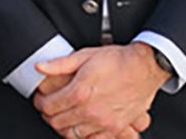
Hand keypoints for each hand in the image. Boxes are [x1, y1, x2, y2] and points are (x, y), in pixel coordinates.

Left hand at [32, 44, 165, 136]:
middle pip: (57, 122)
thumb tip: (40, 67)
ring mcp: (102, 122)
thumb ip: (60, 64)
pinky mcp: (114, 128)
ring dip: (63, 126)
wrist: (145, 67)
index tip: (41, 99)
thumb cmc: (118, 60)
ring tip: (63, 116)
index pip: (49, 106)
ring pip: (71, 134)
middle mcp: (89, 110)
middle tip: (49, 108)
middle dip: (48, 115)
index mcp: (80, 92)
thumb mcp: (86, 56)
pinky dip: (82, 136)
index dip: (40, 102)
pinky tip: (79, 127)